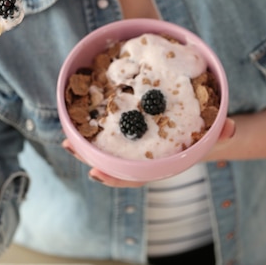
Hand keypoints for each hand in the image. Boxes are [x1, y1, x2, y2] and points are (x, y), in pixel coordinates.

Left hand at [62, 117, 236, 186]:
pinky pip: (110, 133)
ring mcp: (135, 146)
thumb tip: (228, 126)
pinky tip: (80, 116)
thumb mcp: (213, 134)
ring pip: (106, 150)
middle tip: (68, 145)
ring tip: (65, 135)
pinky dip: (95, 126)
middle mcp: (143, 158)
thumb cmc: (204, 135)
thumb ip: (219, 132)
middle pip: (112, 163)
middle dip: (89, 157)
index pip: (136, 176)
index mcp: (159, 164)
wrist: (203, 129)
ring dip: (86, 144)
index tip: (96, 173)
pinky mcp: (130, 130)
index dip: (116, 177)